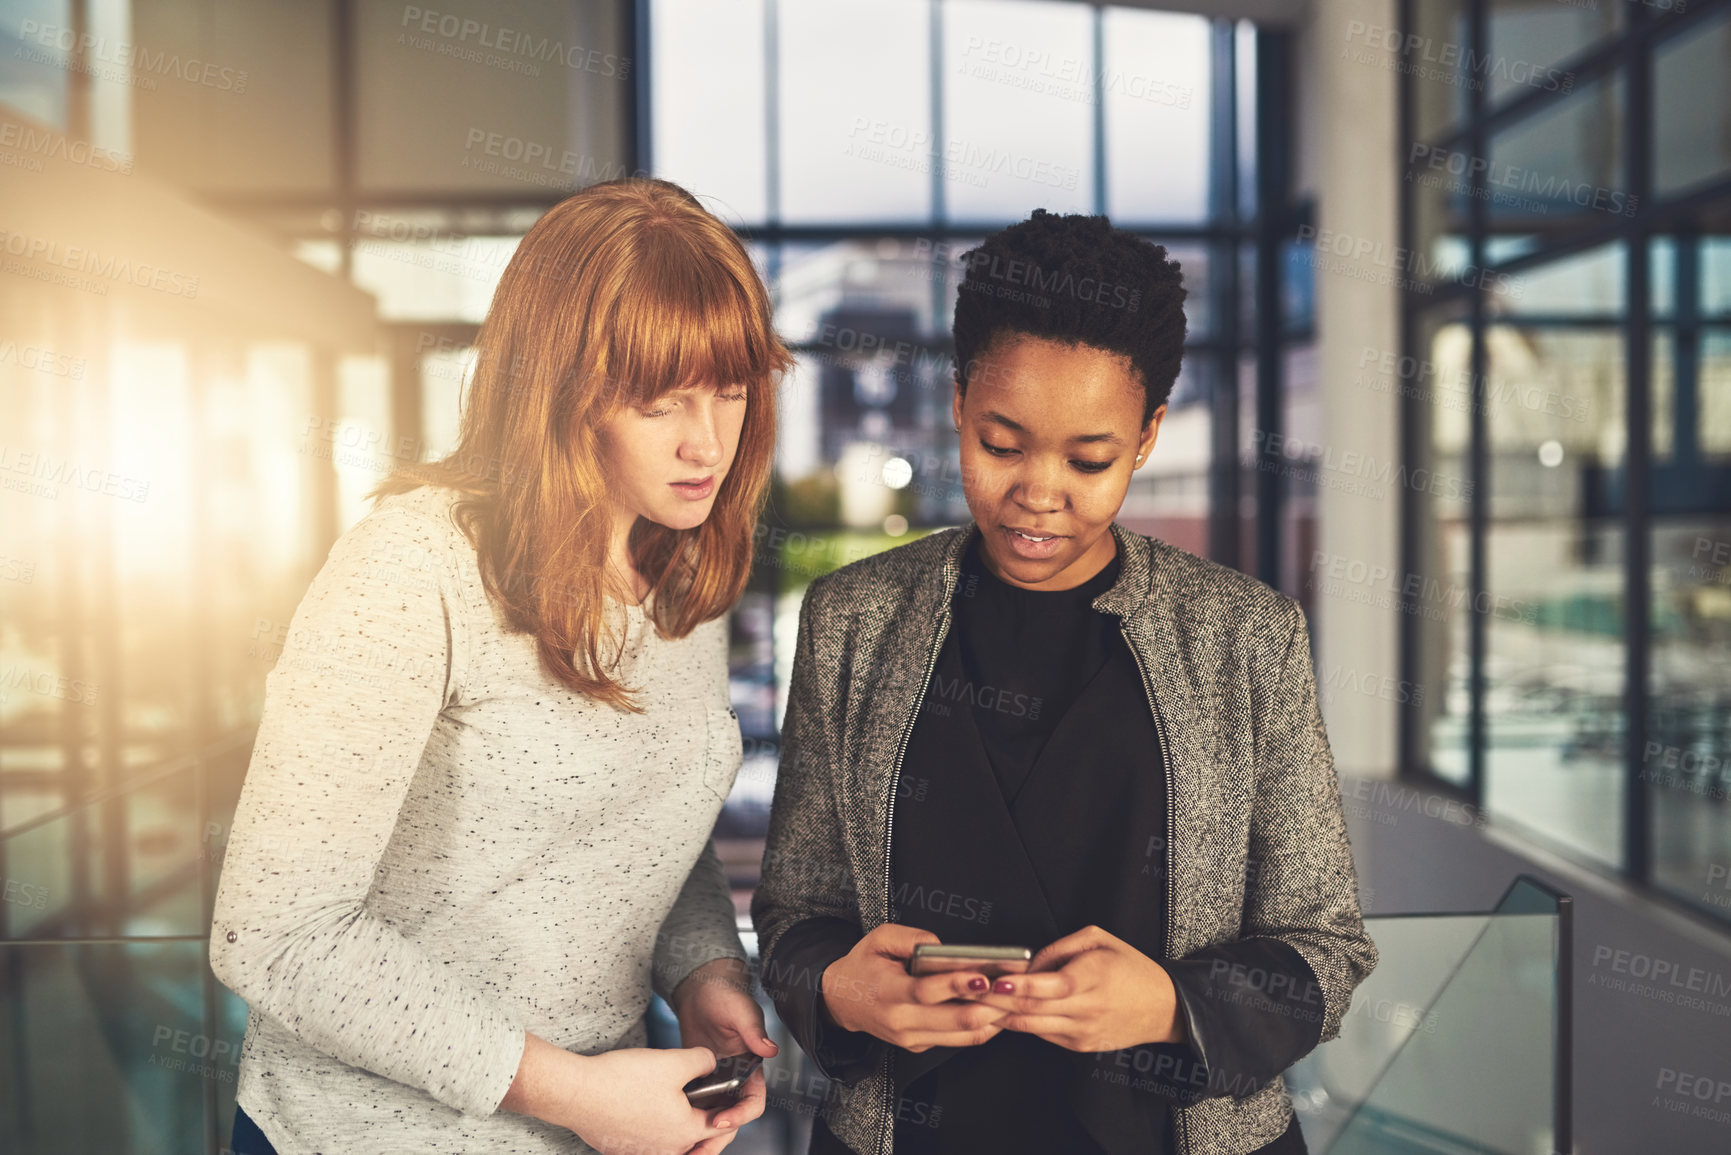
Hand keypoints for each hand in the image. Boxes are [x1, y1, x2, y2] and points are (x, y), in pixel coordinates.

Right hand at [502, 1035, 730, 1154]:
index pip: (722, 1126)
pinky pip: (646, 1139)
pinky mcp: (621, 1148)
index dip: (731, 1107)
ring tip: (677, 1097)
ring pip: (671, 1140)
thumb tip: (711, 1063)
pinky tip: (644, 1103)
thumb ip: (703, 1061)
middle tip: (707, 1097)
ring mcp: (642, 1152)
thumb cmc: (624, 1080)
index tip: (731, 1092)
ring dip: (678, 1122)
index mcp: (686, 1132)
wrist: (576, 1093)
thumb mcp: (675, 1060)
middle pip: (697, 1138)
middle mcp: (666, 1150)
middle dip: (706, 1118)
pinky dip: (652, 1125)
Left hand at [670, 957, 778, 1149]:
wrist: (701, 990)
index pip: (753, 1101)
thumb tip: (770, 1049)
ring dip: (700, 1138)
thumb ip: (753, 1030)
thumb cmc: (725, 995)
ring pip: (712, 1120)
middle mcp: (736, 1080)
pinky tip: (669, 1134)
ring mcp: (716, 1083)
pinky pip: (693, 1109)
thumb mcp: (740, 1011)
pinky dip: (684, 1123)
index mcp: (752, 1067)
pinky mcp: (697, 1083)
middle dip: (717, 1139)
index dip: (740, 1115)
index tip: (720, 1121)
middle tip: (698, 1153)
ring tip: (683, 1153)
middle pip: (732, 1120)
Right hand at [820, 923, 1005, 1052]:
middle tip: (1012, 991)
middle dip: (987, 1006)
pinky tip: (997, 1011)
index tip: (982, 976)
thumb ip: (910, 938)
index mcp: (888, 991)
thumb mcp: (878, 938)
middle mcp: (899, 1020)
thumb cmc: (863, 965)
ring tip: (1013, 1001)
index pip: (926, 991)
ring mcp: (910, 1038)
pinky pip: (956, 1040)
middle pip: (952, 1020)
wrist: (840, 1001)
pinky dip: (981, 1028)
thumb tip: (941, 945)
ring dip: (991, 1020)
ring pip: (961, 1036)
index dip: (956, 985)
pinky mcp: (919, 1046)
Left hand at [971, 925, 1185, 1051]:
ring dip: (1000, 1013)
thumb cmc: (1130, 967)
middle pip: (1033, 1007)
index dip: (1020, 984)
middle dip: (997, 999)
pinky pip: (1041, 1032)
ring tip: (974, 1000)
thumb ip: (1059, 948)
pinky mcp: (1078, 1045)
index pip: (1050, 986)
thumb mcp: (1099, 939)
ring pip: (1031, 1024)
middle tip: (969, 988)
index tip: (995, 979)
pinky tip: (999, 1011)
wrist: (1164, 1009)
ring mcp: (1081, 1031)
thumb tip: (1027, 964)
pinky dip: (1018, 1022)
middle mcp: (1087, 1008)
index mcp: (1094, 977)